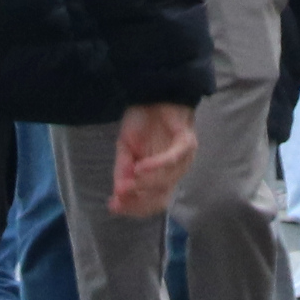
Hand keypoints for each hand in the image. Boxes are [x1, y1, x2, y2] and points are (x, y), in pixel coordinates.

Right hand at [109, 100, 197, 216]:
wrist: (154, 93)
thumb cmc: (143, 121)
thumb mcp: (125, 147)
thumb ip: (122, 169)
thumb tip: (118, 193)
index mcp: (161, 175)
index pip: (152, 201)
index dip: (133, 207)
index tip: (112, 206)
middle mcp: (175, 171)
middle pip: (161, 197)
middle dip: (138, 201)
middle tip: (119, 196)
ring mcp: (184, 158)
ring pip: (167, 181)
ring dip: (145, 184)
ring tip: (127, 181)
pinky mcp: (187, 141)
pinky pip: (174, 159)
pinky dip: (156, 166)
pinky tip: (140, 167)